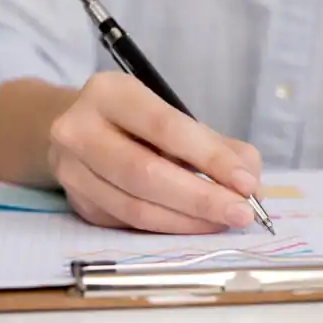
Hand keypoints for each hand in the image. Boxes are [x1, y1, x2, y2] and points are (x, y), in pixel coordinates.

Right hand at [48, 71, 262, 233]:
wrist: (74, 131)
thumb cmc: (134, 121)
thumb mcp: (170, 114)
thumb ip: (213, 143)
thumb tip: (249, 181)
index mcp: (110, 94)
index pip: (166, 128)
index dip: (210, 158)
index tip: (246, 183)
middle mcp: (80, 130)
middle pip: (146, 173)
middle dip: (201, 198)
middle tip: (241, 213)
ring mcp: (73, 171)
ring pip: (135, 208)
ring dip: (188, 221)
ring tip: (224, 222)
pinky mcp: (78, 204)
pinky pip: (128, 224)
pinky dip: (168, 228)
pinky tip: (195, 226)